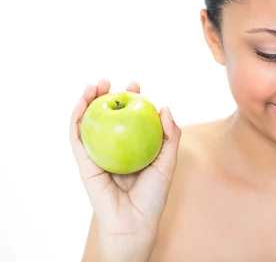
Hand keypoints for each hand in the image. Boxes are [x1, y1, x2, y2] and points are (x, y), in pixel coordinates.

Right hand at [70, 79, 181, 240]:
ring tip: (94, 85)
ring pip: (88, 123)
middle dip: (105, 95)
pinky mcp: (84, 164)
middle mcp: (112, 148)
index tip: (136, 85)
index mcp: (131, 146)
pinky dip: (76, 119)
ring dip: (87, 101)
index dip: (130, 99)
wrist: (135, 221)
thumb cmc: (154, 195)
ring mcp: (96, 154)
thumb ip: (170, 135)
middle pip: (105, 116)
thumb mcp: (168, 161)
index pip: (128, 117)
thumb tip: (164, 107)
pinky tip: (82, 105)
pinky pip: (77, 138)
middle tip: (110, 82)